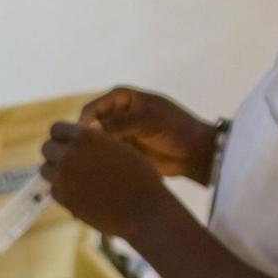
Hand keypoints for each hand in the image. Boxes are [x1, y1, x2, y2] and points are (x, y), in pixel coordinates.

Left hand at [40, 121, 165, 237]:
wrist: (144, 210)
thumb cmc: (139, 177)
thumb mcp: (119, 147)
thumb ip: (96, 139)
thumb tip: (79, 133)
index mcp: (85, 136)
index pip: (56, 129)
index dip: (62, 137)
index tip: (69, 144)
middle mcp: (70, 154)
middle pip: (46, 148)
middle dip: (56, 154)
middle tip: (70, 163)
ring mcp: (64, 178)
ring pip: (45, 170)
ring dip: (56, 172)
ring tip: (74, 178)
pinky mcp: (65, 199)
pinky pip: (53, 191)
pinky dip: (62, 192)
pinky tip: (79, 194)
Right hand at [79, 87, 218, 184]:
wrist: (197, 154)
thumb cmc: (176, 129)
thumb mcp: (148, 121)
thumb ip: (119, 123)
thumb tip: (90, 130)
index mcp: (119, 98)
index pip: (90, 111)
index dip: (83, 127)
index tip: (83, 145)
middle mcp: (115, 114)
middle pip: (88, 129)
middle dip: (84, 145)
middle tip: (80, 163)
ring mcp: (118, 135)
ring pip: (94, 146)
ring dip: (91, 158)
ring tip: (87, 173)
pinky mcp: (122, 153)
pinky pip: (104, 158)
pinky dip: (100, 167)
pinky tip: (96, 179)